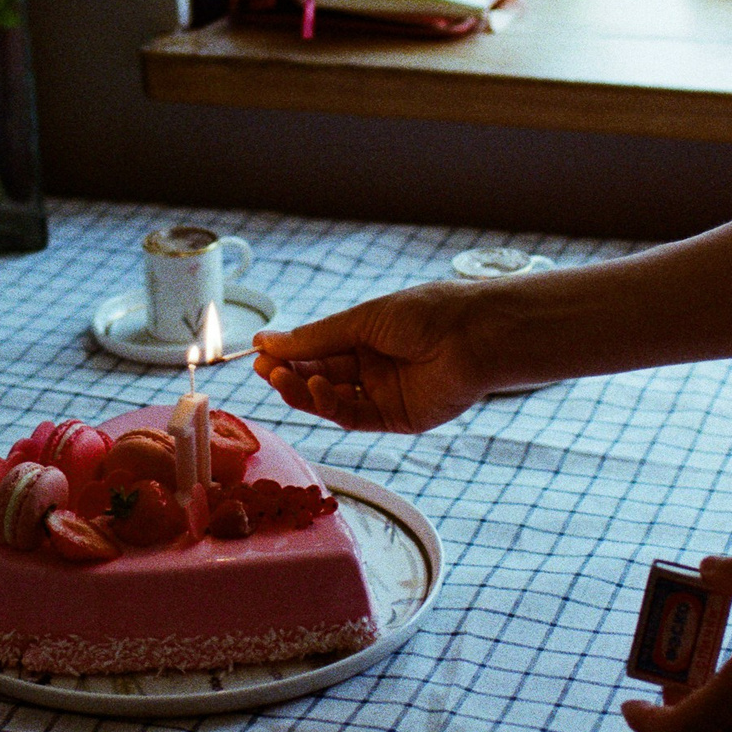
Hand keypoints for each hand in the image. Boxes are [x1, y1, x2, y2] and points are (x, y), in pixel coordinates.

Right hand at [251, 280, 500, 432]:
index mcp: (366, 336)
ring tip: (280, 377)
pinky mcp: (394, 418)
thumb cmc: (426, 313)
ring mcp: (381, 393)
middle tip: (262, 368)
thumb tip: (268, 341)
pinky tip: (317, 387)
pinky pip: (352, 416)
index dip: (287, 352)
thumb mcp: (362, 320)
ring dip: (302, 390)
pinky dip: (329, 405)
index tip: (258, 350)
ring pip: (330, 399)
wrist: (473, 335)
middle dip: (288, 373)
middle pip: (318, 376)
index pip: (317, 349)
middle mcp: (372, 366)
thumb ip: (316, 338)